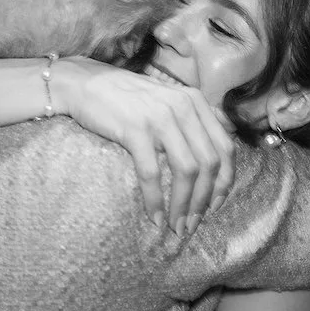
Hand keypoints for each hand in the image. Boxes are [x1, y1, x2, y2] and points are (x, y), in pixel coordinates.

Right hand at [54, 57, 234, 235]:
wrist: (84, 83)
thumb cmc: (125, 98)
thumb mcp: (167, 100)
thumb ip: (190, 121)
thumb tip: (210, 161)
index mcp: (195, 102)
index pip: (225, 148)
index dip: (225, 182)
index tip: (215, 205)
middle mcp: (183, 107)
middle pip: (209, 163)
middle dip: (204, 201)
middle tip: (193, 224)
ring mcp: (160, 117)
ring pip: (186, 171)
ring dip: (184, 205)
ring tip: (177, 226)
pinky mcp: (135, 129)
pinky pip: (152, 173)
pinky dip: (155, 200)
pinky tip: (155, 217)